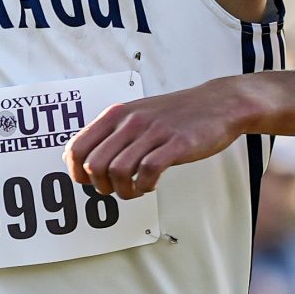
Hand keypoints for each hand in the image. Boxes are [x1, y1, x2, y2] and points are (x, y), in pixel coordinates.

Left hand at [64, 78, 252, 199]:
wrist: (218, 103)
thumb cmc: (176, 113)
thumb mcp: (136, 114)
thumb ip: (109, 133)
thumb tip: (76, 156)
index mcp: (117, 114)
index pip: (77, 147)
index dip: (77, 172)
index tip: (89, 181)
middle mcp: (131, 121)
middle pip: (95, 165)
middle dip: (101, 186)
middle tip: (115, 189)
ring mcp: (154, 132)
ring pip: (119, 171)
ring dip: (124, 190)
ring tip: (136, 189)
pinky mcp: (176, 144)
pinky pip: (148, 171)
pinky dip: (145, 186)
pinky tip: (151, 184)